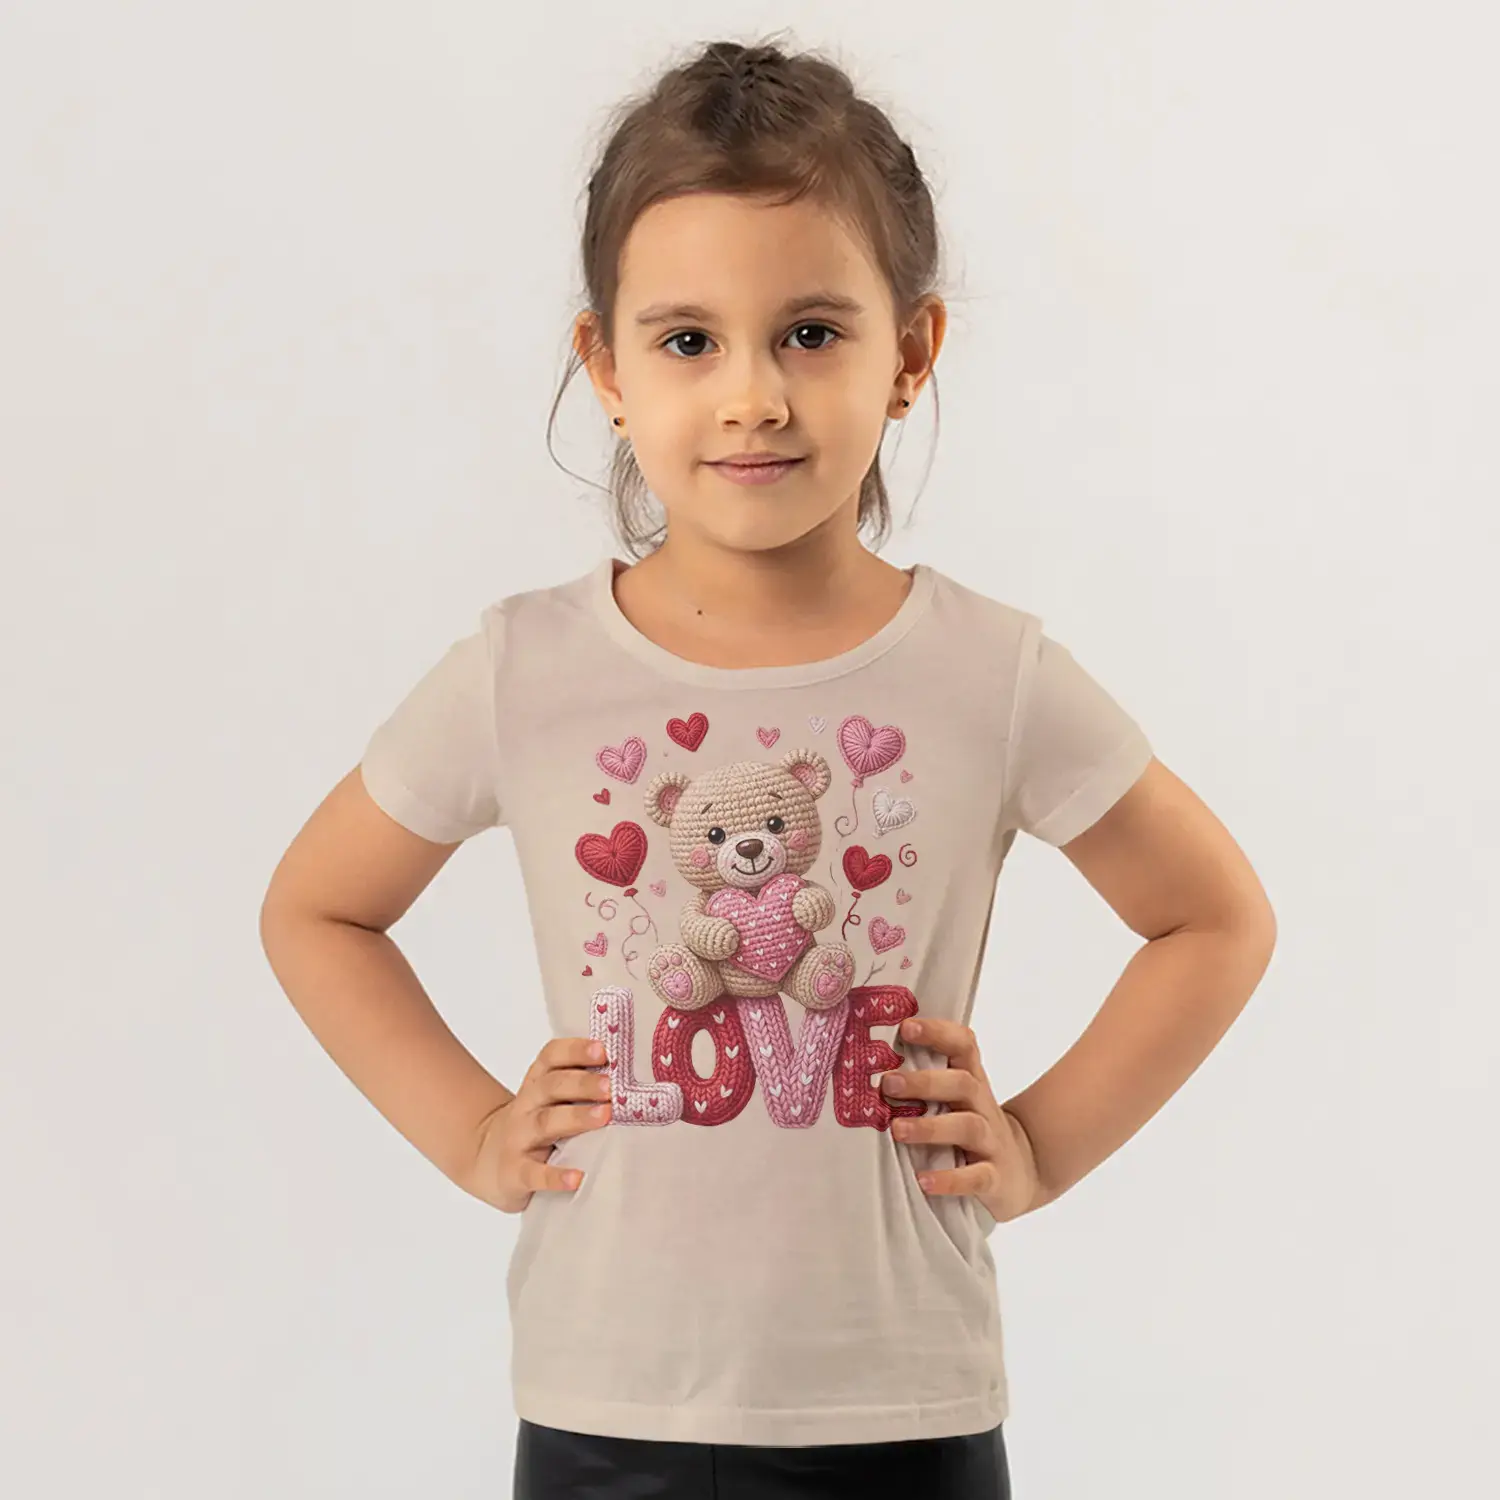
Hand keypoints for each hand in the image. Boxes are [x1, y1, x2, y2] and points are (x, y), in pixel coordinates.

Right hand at [466, 1037, 612, 1212]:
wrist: (487, 1159)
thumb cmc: (534, 1125)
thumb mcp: (549, 1100)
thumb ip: (579, 1086)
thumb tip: (630, 1075)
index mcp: (537, 1083)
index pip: (551, 1057)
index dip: (575, 1051)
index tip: (603, 1050)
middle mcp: (527, 1105)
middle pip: (552, 1086)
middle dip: (583, 1083)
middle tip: (611, 1086)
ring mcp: (519, 1138)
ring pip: (545, 1123)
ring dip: (576, 1118)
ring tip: (604, 1116)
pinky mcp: (515, 1173)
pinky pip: (534, 1174)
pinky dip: (555, 1176)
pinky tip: (576, 1178)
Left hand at [882, 1017, 1043, 1224]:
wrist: (1020, 1171)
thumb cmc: (970, 1126)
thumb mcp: (954, 1100)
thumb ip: (923, 1080)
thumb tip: (865, 1063)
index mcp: (970, 1081)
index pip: (963, 1045)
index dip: (938, 1033)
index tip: (906, 1026)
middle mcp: (982, 1106)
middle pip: (961, 1083)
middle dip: (924, 1082)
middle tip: (887, 1083)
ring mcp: (990, 1142)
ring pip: (967, 1126)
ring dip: (930, 1127)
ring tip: (897, 1130)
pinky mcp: (994, 1178)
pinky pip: (975, 1177)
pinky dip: (950, 1179)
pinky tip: (924, 1181)